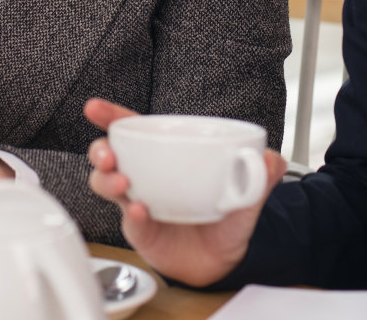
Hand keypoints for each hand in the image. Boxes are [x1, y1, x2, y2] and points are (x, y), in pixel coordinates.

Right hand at [84, 98, 287, 287]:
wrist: (226, 258)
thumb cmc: (224, 214)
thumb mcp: (246, 190)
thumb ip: (261, 173)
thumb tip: (272, 158)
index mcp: (162, 156)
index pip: (131, 130)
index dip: (110, 117)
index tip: (94, 108)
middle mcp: (144, 176)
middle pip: (107, 155)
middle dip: (99, 150)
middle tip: (108, 154)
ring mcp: (139, 203)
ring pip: (106, 186)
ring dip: (107, 180)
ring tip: (124, 182)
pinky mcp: (142, 231)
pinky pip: (129, 220)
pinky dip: (132, 214)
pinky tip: (142, 210)